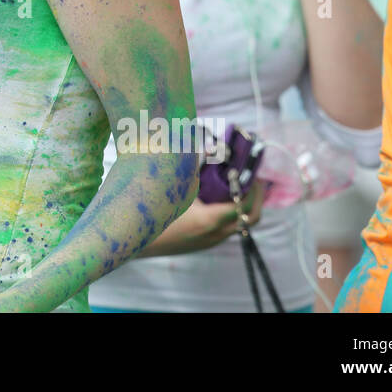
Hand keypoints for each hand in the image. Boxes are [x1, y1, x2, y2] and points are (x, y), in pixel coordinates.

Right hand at [138, 180, 265, 256]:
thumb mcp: (173, 187)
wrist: (134, 241)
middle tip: (253, 178)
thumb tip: (207, 148)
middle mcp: (216, 234)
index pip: (246, 205)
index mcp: (210, 220)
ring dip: (245, 205)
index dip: (254, 187)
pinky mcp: (205, 243)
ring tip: (239, 185)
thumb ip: (191, 169)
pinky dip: (233, 212)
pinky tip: (220, 198)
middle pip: (252, 218)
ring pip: (241, 224)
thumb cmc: (153, 212)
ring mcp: (211, 241)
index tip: (251, 170)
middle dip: (257, 197)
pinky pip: (229, 227)